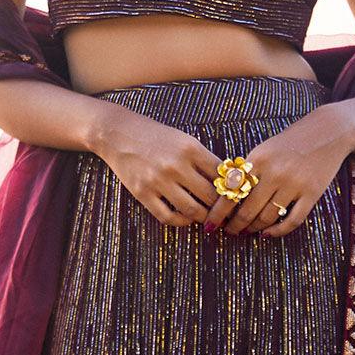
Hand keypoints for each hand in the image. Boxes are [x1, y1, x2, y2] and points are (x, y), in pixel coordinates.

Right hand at [91, 107, 227, 227]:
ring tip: (208, 218)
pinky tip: (186, 218)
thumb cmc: (156, 136)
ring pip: (193, 210)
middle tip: (226, 214)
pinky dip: (181, 222)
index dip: (233, 190)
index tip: (236, 198)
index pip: (222, 176)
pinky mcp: (142, 193)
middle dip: (222, 208)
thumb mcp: (184, 139)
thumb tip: (227, 183)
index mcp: (190, 148)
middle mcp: (176, 165)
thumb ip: (204, 159)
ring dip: (204, 218)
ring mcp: (158, 181)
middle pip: (211, 196)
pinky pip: (168, 217)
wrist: (118, 133)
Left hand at [210, 106, 353, 237]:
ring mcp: (294, 184)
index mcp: (258, 159)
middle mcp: (275, 172)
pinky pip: (292, 220)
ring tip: (247, 232)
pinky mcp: (312, 193)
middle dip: (235, 225)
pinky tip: (268, 233)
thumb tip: (226, 197)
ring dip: (254, 228)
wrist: (328, 130)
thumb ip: (247, 170)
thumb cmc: (290, 141)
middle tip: (229, 231)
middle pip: (247, 210)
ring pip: (267, 217)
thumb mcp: (264, 149)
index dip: (219, 212)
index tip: (211, 224)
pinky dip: (278, 231)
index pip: (231, 192)